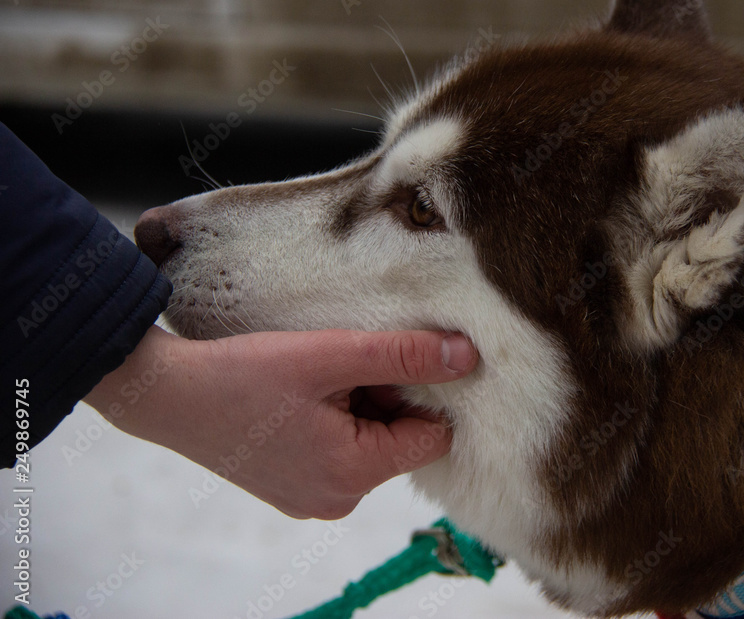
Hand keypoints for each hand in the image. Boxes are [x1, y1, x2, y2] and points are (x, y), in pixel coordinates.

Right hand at [83, 325, 476, 518]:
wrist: (164, 395)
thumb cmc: (242, 374)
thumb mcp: (330, 354)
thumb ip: (402, 355)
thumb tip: (467, 356)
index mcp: (354, 474)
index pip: (432, 436)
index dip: (420, 392)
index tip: (383, 362)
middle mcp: (339, 500)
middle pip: (400, 439)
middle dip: (384, 397)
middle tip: (339, 366)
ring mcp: (313, 500)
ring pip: (370, 443)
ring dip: (358, 405)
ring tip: (314, 380)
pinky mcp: (293, 489)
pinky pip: (340, 453)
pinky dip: (333, 420)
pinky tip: (299, 397)